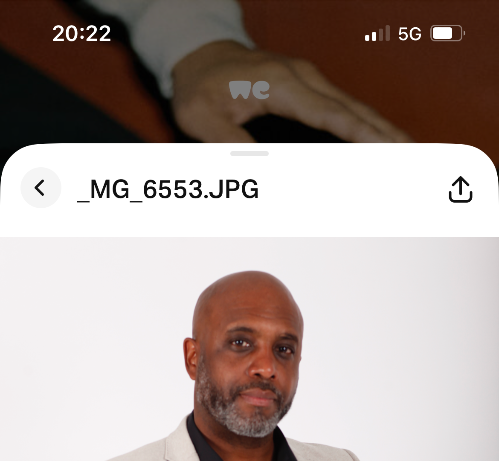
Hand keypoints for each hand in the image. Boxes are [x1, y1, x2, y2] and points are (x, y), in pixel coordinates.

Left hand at [171, 41, 412, 143]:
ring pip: (354, 108)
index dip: (362, 135)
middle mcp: (303, 78)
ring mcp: (309, 80)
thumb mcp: (202, 119)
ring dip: (383, 131)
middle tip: (416, 158)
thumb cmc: (200, 88)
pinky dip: (366, 126)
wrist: (199, 55)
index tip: (389, 151)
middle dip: (386, 135)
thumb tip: (257, 171)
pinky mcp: (309, 87)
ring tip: (410, 154)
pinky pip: (343, 109)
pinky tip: (382, 141)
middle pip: (354, 110)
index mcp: (282, 85)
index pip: (331, 115)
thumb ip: (228, 145)